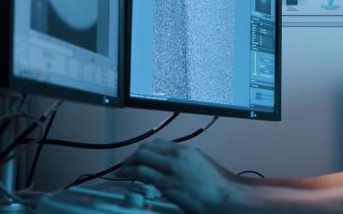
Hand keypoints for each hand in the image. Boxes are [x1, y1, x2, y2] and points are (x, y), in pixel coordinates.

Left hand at [117, 139, 237, 212]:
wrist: (220, 197)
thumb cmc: (213, 185)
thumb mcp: (199, 163)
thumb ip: (183, 159)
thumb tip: (169, 161)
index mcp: (185, 150)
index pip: (157, 143)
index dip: (145, 150)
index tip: (139, 157)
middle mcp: (176, 155)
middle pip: (147, 148)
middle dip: (134, 156)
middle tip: (128, 164)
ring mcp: (170, 168)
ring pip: (141, 157)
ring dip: (128, 163)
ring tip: (122, 169)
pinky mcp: (166, 182)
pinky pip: (142, 172)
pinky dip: (129, 171)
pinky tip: (123, 175)